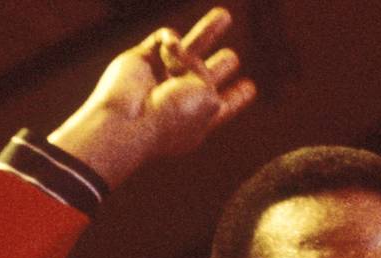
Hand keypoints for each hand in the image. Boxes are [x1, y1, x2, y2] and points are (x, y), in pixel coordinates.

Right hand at [47, 7, 256, 188]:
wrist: (131, 118)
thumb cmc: (172, 116)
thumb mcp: (209, 101)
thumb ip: (210, 76)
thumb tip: (186, 53)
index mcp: (202, 117)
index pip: (224, 103)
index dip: (237, 96)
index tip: (250, 87)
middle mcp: (182, 97)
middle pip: (207, 75)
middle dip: (221, 66)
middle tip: (232, 57)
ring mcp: (161, 76)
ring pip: (190, 48)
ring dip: (209, 32)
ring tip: (225, 15)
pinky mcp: (142, 58)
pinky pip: (164, 38)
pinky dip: (171, 38)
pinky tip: (173, 46)